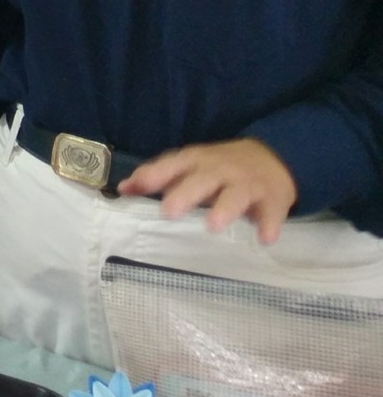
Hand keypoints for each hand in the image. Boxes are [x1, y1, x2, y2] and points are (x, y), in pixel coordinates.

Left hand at [118, 138, 297, 241]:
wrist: (273, 158)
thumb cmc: (219, 168)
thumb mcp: (188, 167)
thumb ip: (157, 178)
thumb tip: (123, 188)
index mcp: (196, 161)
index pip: (172, 164)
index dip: (153, 174)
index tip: (133, 188)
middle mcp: (220, 170)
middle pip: (203, 179)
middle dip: (186, 194)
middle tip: (169, 212)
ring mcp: (248, 184)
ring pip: (236, 194)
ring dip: (225, 208)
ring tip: (212, 226)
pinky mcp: (273, 199)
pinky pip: (272, 212)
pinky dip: (269, 224)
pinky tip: (264, 238)